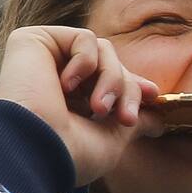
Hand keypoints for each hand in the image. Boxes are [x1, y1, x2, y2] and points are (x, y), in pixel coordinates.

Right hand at [0, 26, 163, 185]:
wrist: (36, 152)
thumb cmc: (71, 154)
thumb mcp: (113, 139)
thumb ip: (134, 121)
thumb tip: (159, 120)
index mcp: (72, 102)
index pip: (112, 80)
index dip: (134, 85)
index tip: (154, 96)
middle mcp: (57, 80)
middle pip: (112, 64)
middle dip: (126, 89)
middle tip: (126, 118)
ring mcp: (44, 60)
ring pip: (103, 50)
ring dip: (111, 79)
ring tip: (98, 108)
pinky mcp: (32, 41)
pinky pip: (83, 38)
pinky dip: (86, 62)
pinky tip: (65, 86)